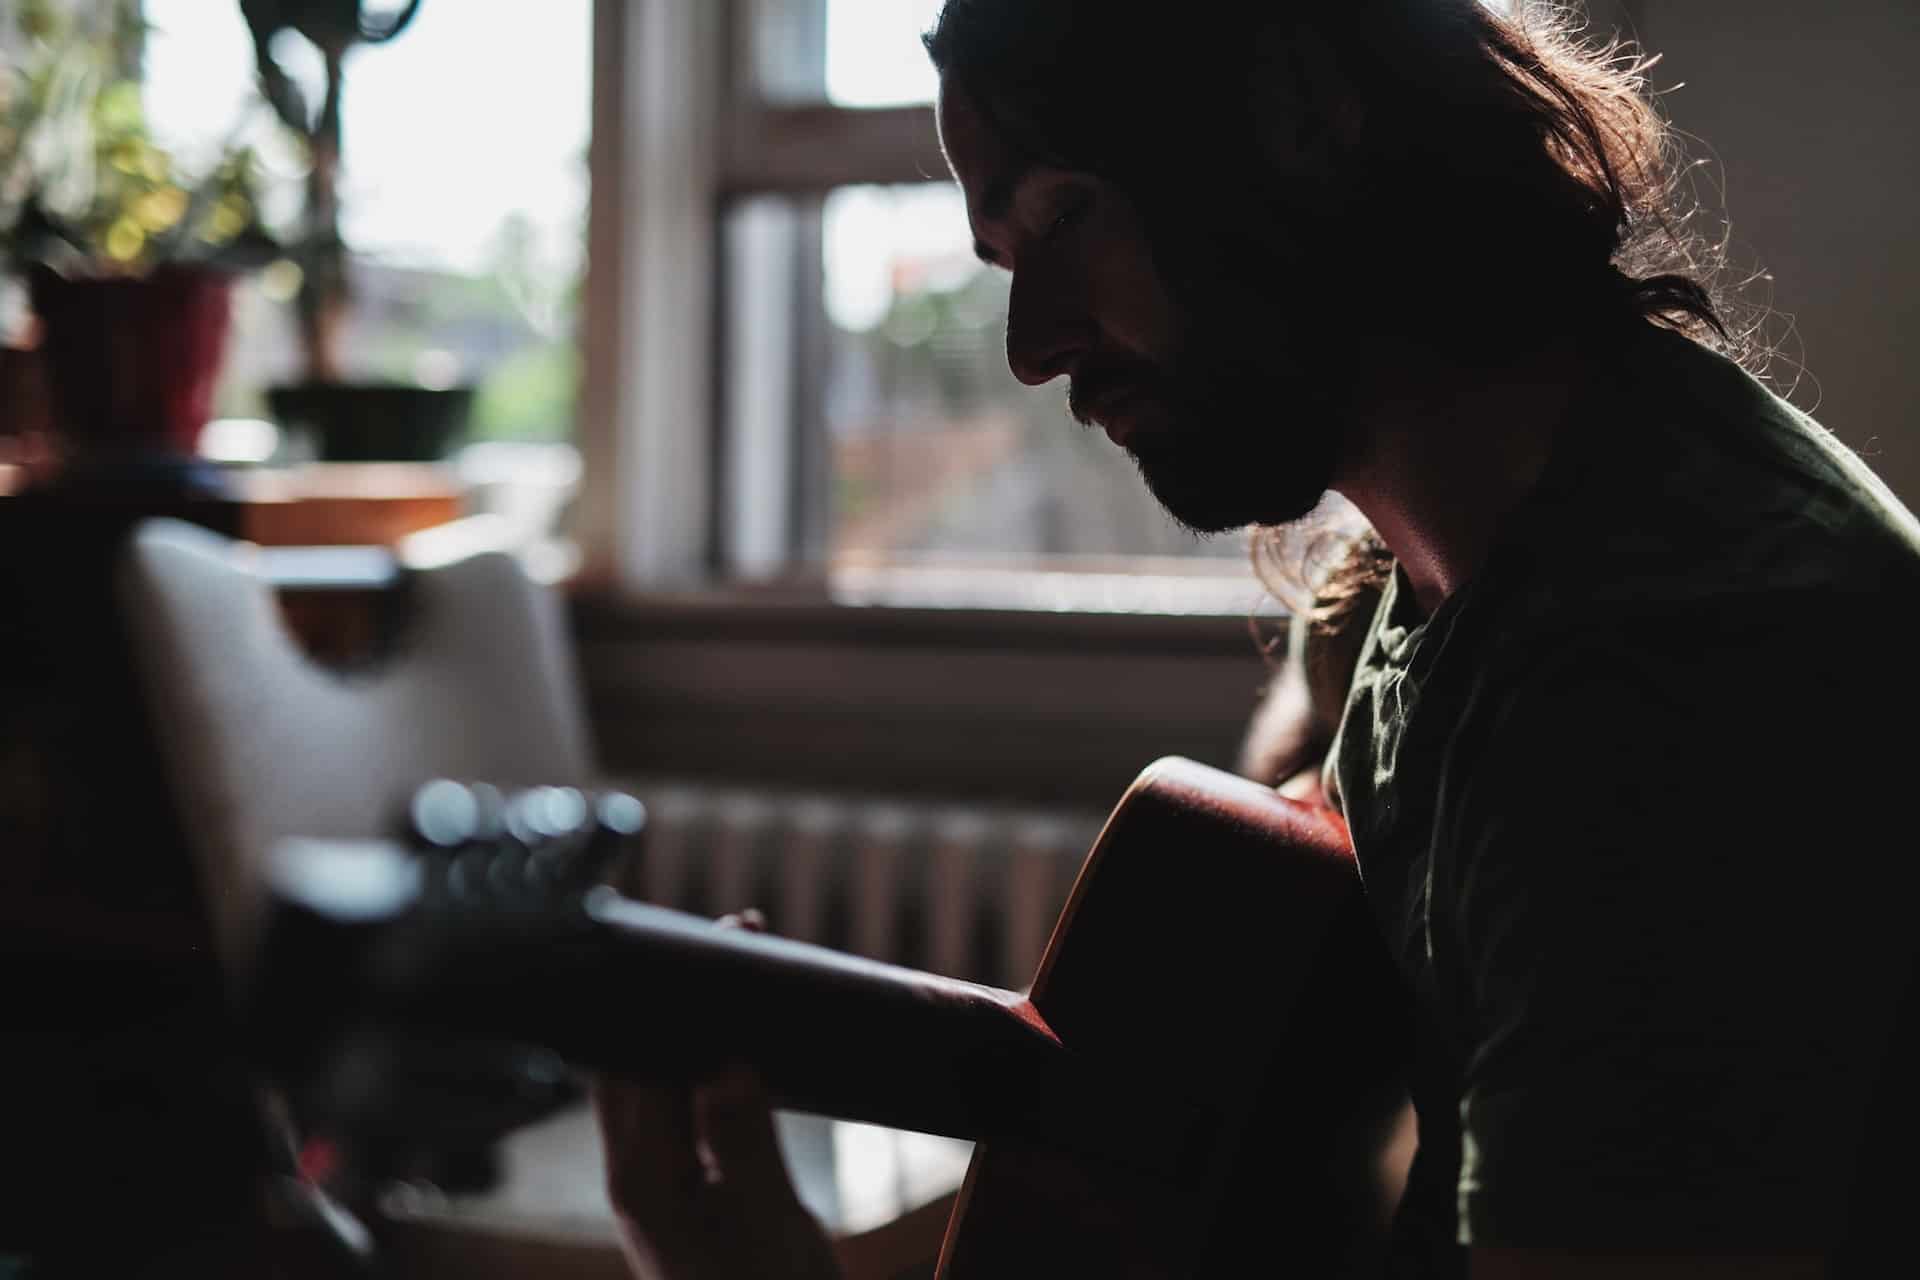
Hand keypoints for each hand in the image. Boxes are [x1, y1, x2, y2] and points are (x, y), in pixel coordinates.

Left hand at [593, 911, 841, 1279]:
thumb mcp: (768, 1225)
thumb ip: (743, 1145)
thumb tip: (726, 1066)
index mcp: (646, 1181)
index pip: (649, 1061)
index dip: (683, 998)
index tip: (725, 942)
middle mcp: (637, 1173)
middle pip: (639, 1056)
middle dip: (679, 995)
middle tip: (736, 935)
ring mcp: (655, 1179)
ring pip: (656, 1075)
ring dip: (690, 1022)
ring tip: (740, 965)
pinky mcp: (682, 1184)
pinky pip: (680, 1100)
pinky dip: (704, 1056)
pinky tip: (739, 1033)